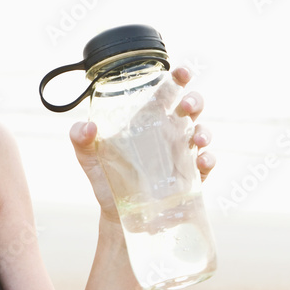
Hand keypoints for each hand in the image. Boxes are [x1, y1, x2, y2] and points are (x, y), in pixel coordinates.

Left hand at [69, 65, 214, 222]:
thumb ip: (81, 140)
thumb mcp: (89, 159)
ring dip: (205, 131)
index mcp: (148, 121)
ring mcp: (183, 155)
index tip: (182, 72)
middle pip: (191, 108)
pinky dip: (208, 160)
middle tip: (185, 105)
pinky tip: (201, 162)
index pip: (166, 93)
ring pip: (203, 132)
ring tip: (198, 138)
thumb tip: (86, 127)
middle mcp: (169, 133)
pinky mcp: (191, 178)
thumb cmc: (107, 181)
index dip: (177, 78)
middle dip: (194, 100)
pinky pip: (206, 164)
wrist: (119, 217)